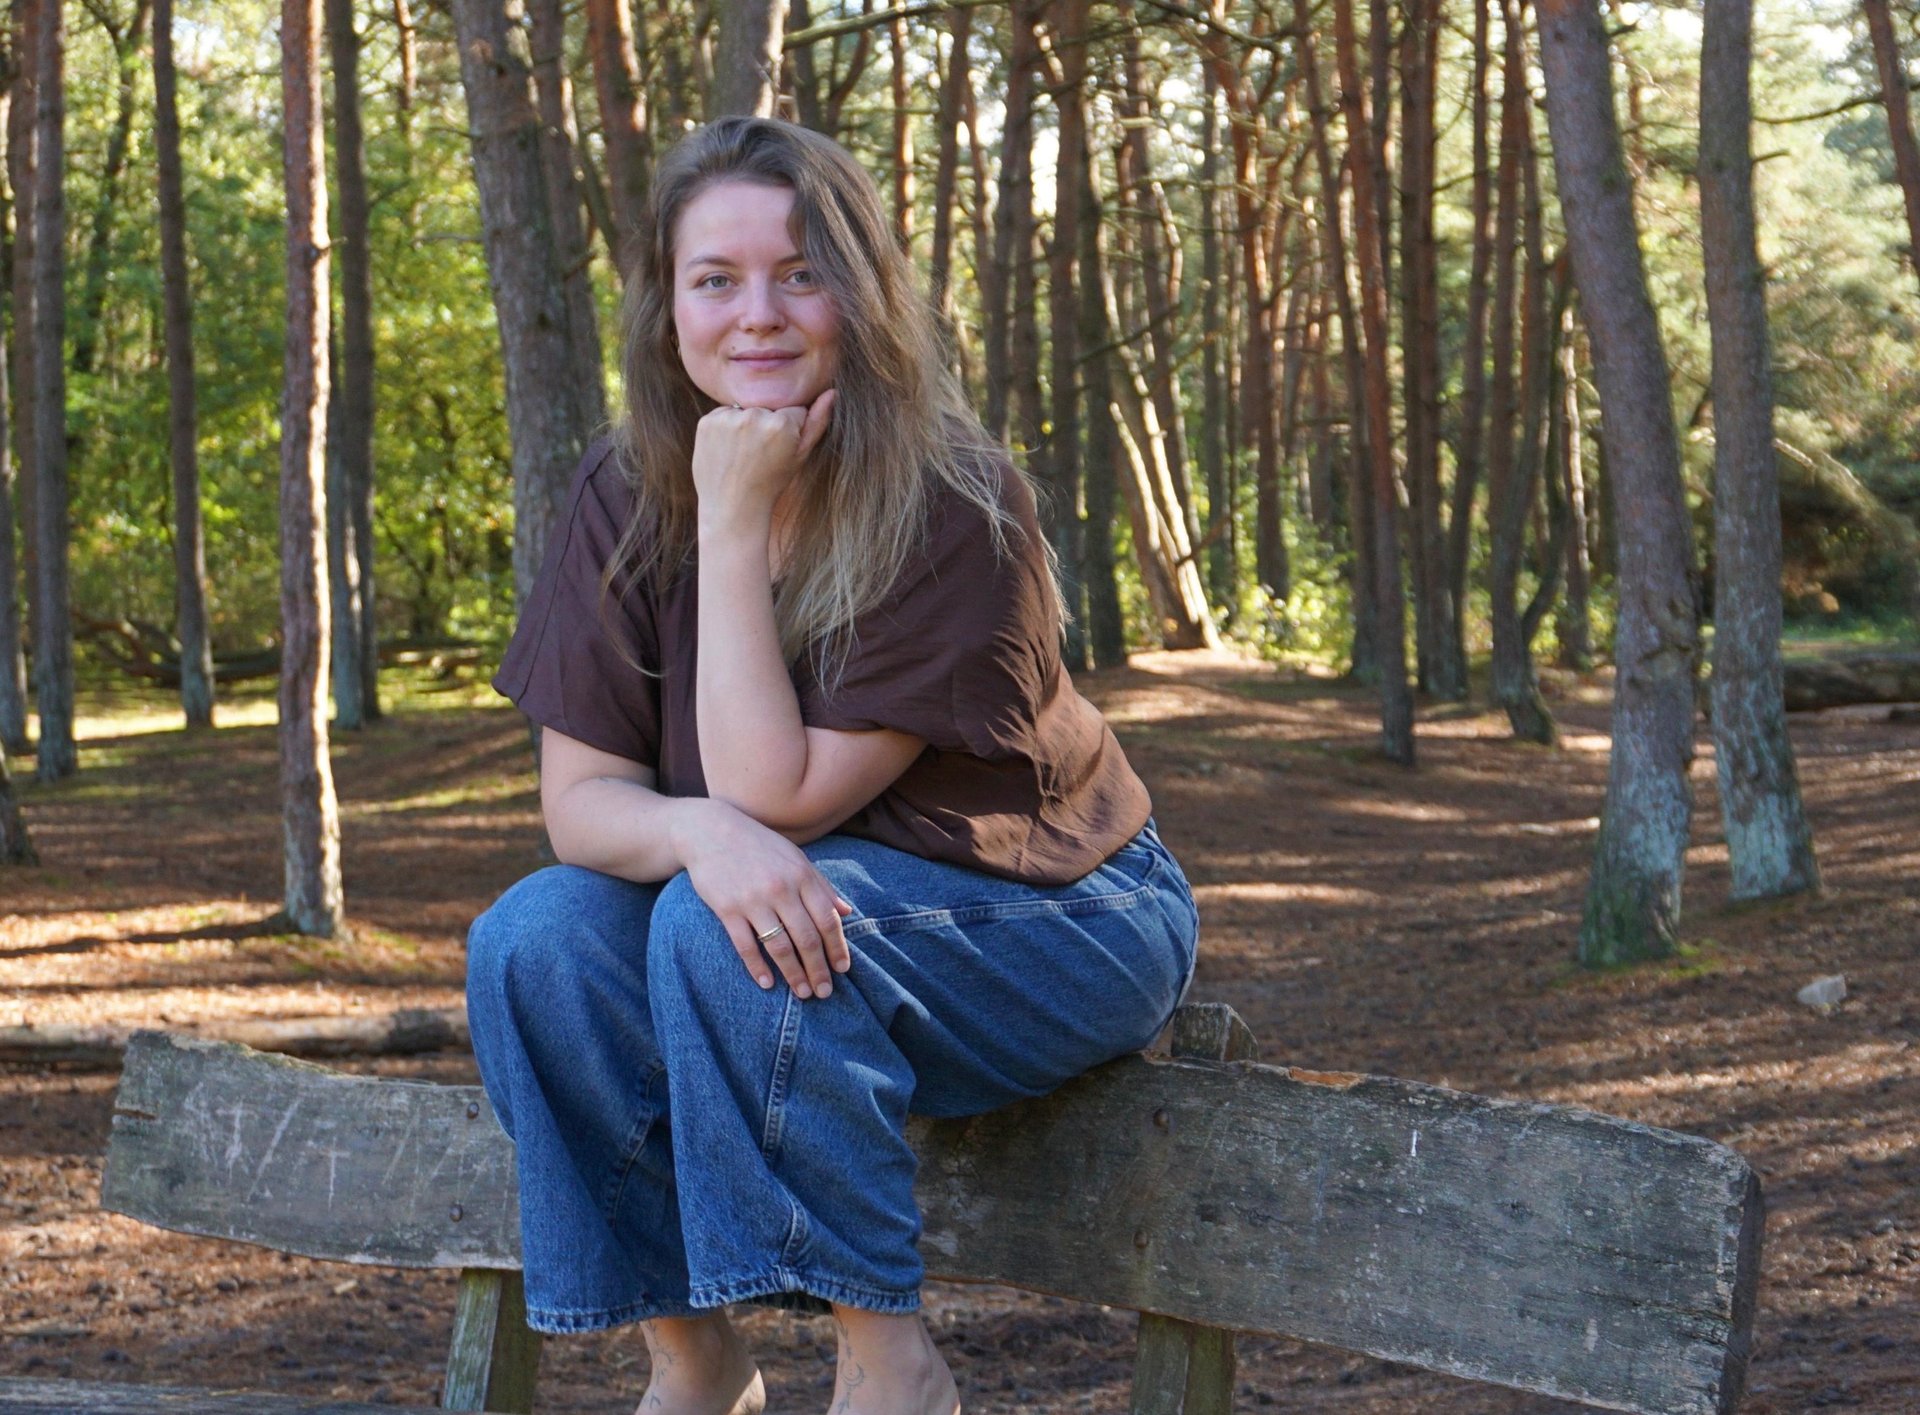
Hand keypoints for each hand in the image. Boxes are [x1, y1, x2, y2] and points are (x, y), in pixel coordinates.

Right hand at [673, 798, 852, 998]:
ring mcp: (752, 900)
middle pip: (807, 938)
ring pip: (780, 946)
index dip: (837, 948)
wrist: (710, 831)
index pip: (827, 920)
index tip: (843, 970)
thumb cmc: (758, 846)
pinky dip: (758, 968)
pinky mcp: (726, 909)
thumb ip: (821, 886)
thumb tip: (847, 912)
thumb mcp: (795, 858)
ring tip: (801, 993)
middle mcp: (781, 889)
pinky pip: (746, 946)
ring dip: (793, 974)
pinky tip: (768, 984)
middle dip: (818, 969)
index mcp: (801, 876)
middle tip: (824, 992)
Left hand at [691, 390, 836, 535]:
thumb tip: (831, 392)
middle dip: (767, 424)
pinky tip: (728, 450)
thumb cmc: (770, 483)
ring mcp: (727, 419)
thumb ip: (817, 422)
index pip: (793, 409)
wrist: (732, 507)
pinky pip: (723, 414)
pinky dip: (725, 427)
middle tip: (759, 454)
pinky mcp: (707, 422)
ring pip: (745, 409)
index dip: (790, 429)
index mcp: (781, 424)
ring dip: (745, 424)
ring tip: (743, 453)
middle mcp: (754, 416)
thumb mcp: (800, 456)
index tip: (779, 450)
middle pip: (768, 407)